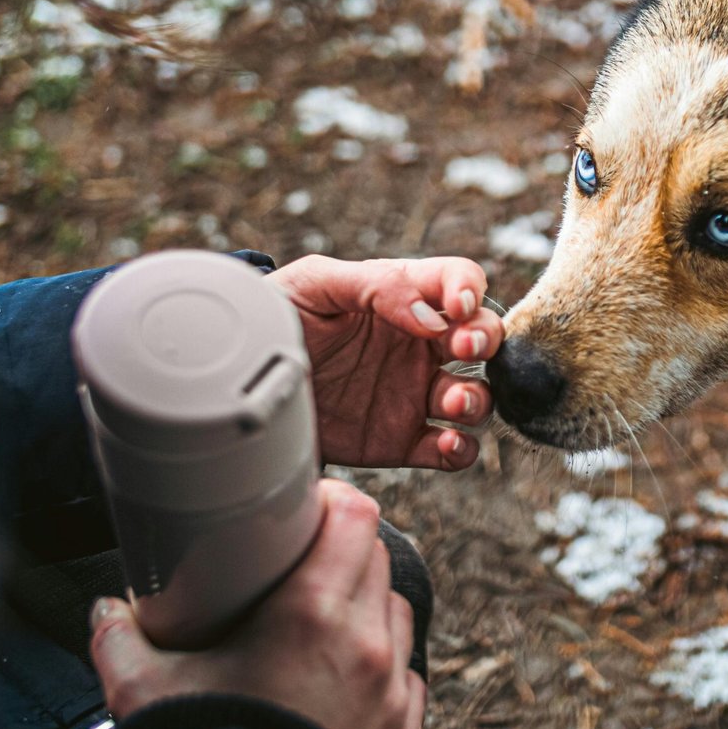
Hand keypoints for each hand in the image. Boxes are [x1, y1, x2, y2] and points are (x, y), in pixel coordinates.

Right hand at [90, 480, 425, 728]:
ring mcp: (390, 692)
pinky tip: (343, 677)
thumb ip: (121, 640)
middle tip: (303, 565)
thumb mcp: (146, 690)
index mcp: (312, 614)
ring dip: (367, 606)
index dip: (335, 503)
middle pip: (377, 560)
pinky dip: (382, 668)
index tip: (310, 509)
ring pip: (397, 613)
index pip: (356, 518)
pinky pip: (407, 677)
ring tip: (322, 621)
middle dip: (343, 552)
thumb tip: (107, 611)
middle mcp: (364, 645)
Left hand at [268, 255, 502, 470]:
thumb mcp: (314, 283)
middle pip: (482, 335)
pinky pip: (451, 449)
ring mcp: (413, 393)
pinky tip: (445, 443)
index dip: (470, 288)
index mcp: (403, 297)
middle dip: (485, 338)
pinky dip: (461, 449)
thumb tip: (431, 318)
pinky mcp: (402, 440)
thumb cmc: (277, 317)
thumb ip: (375, 286)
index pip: (458, 279)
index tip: (457, 306)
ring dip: (477, 397)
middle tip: (462, 346)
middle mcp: (418, 344)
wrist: (242, 382)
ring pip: (475, 394)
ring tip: (451, 402)